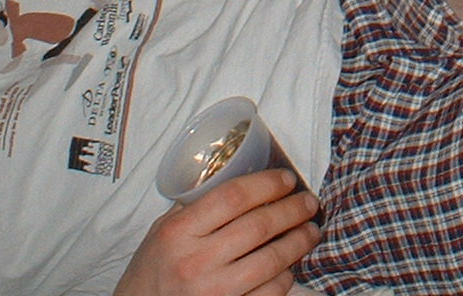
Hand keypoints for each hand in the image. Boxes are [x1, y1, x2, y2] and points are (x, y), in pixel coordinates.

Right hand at [114, 170, 319, 295]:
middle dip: (292, 210)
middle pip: (259, 226)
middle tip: (309, 202)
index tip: (287, 179)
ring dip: (298, 243)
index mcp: (179, 233)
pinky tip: (289, 266)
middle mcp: (196, 262)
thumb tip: (238, 179)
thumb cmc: (152, 270)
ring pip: (271, 261)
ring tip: (311, 230)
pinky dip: (285, 278)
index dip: (267, 184)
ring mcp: (213, 292)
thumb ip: (196, 207)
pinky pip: (268, 294)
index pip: (233, 197)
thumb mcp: (163, 230)